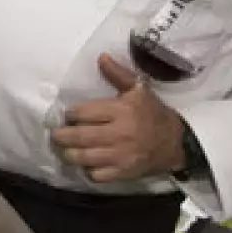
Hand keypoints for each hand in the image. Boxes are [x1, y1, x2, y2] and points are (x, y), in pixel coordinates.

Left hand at [49, 54, 186, 183]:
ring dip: (69, 154)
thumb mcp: (139, 90)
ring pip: (84, 157)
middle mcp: (119, 134)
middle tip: (56, 134)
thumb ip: (118, 74)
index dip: (71, 114)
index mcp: (121, 111)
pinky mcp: (124, 172)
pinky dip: (87, 170)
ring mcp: (121, 156)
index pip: (83, 113)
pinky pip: (97, 175)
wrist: (175, 143)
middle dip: (61, 136)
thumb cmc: (152, 113)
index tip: (69, 115)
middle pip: (79, 136)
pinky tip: (86, 163)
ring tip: (65, 149)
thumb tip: (101, 57)